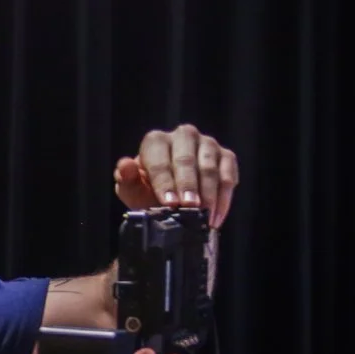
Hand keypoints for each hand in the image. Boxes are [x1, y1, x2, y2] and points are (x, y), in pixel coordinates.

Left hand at [114, 123, 235, 292]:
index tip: (170, 203)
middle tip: (190, 208)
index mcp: (156, 141)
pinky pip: (228, 176)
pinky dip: (223, 199)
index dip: (165, 183)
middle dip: (189, 186)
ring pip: (210, 168)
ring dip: (208, 195)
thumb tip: (125, 165)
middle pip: (187, 160)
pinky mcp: (226, 156)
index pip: (160, 161)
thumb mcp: (132, 189)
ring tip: (204, 217)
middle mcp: (183, 136)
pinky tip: (216, 218)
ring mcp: (207, 144)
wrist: (169, 197)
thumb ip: (127, 178)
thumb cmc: (148, 192)